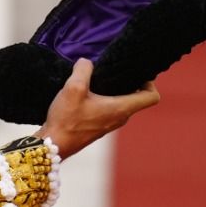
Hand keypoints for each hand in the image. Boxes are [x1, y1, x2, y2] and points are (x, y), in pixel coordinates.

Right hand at [35, 58, 159, 158]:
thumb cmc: (66, 120)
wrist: (53, 145)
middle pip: (137, 98)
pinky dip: (106, 99)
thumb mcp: (73, 89)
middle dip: (130, 83)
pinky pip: (110, 109)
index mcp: (121, 109)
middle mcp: (120, 118)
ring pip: (122, 103)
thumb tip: (86, 62)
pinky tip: (88, 92)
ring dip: (116, 91)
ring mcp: (110, 124)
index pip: (152, 97)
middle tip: (115, 70)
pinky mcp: (99, 126)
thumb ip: (82, 70)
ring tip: (100, 79)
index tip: (135, 72)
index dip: (150, 82)